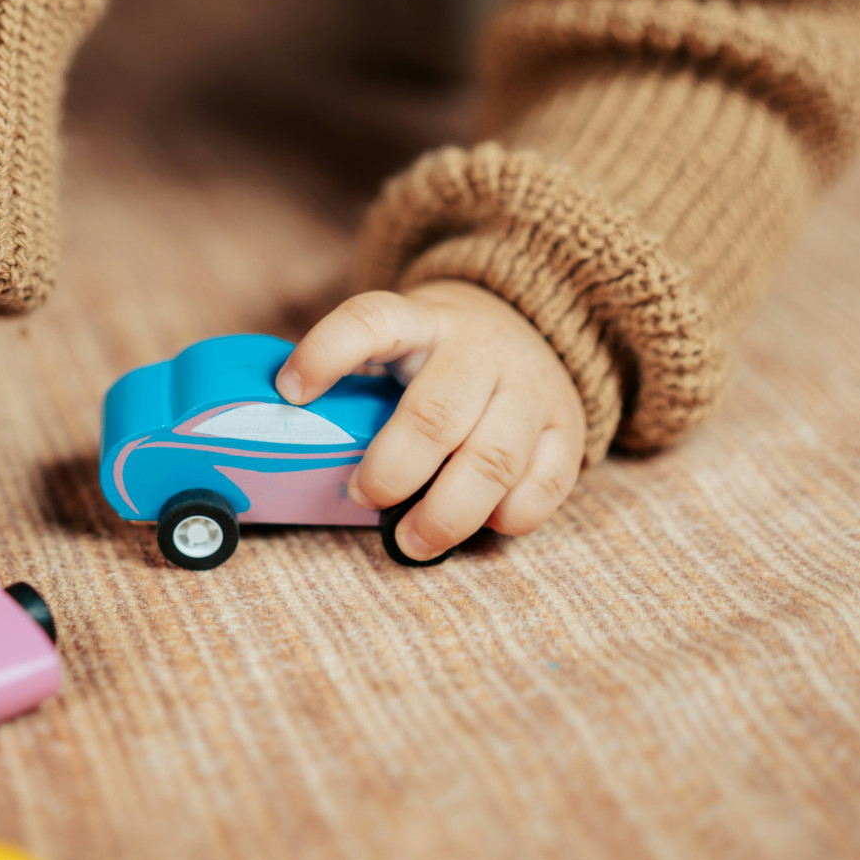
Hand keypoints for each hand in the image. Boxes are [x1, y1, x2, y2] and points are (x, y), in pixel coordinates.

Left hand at [276, 280, 584, 560]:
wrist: (530, 319)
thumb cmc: (438, 354)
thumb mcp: (397, 341)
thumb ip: (357, 380)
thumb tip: (293, 444)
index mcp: (422, 320)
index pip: (372, 319)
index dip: (327, 353)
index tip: (291, 391)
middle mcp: (479, 349)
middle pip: (435, 413)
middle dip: (392, 470)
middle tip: (363, 497)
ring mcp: (530, 387)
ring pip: (494, 458)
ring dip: (446, 514)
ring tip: (411, 541)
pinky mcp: (568, 427)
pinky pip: (546, 483)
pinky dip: (509, 516)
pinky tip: (483, 525)